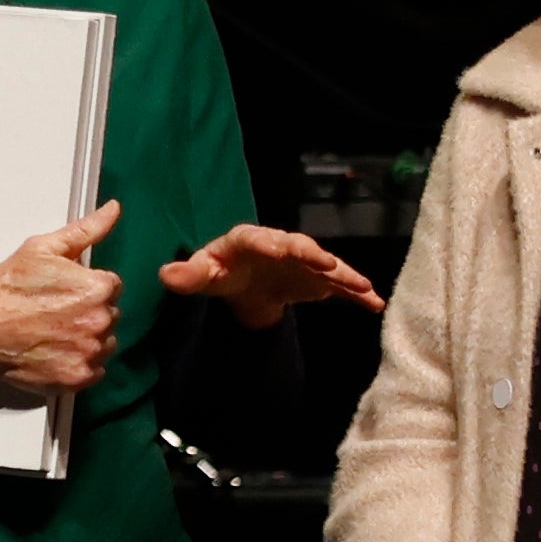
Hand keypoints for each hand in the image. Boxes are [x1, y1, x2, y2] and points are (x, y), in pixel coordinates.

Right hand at [0, 200, 124, 400]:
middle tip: (55, 313)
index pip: (112, 286)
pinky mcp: (76, 378)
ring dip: (87, 339)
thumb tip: (113, 209)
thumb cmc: (6, 290)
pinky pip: (94, 370)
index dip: (87, 287)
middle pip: (110, 315)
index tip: (64, 292)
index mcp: (98, 288)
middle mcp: (100, 322)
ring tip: (54, 333)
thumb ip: (86, 230)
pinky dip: (79, 363)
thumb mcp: (42, 249)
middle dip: (89, 312)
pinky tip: (55, 351)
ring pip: (104, 344)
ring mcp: (89, 353)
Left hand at [160, 221, 383, 330]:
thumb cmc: (221, 273)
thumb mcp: (202, 276)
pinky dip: (357, 292)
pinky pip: (339, 284)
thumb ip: (187, 276)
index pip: (256, 238)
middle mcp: (281, 245)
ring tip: (361, 285)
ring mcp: (303, 261)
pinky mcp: (318, 278)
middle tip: (325, 262)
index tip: (276, 247)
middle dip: (311, 253)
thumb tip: (166, 275)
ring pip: (325, 265)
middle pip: (298, 246)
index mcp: (248, 240)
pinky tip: (374, 303)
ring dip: (344, 273)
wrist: (246, 285)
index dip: (266, 242)